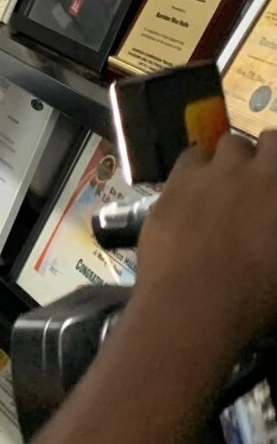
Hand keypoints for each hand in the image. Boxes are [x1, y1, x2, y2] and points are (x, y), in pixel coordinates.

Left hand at [130, 129, 276, 369]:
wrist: (195, 302)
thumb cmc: (255, 296)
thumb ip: (273, 223)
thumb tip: (269, 218)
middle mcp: (255, 173)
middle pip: (264, 141)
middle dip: (262, 155)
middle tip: (256, 180)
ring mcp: (213, 172)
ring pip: (226, 144)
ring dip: (230, 158)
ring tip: (224, 182)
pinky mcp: (177, 180)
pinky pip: (190, 158)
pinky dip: (197, 167)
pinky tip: (193, 188)